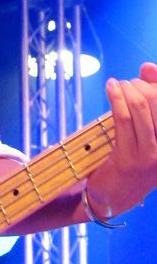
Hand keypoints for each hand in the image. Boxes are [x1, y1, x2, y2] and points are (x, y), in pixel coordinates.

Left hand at [86, 62, 156, 218]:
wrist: (113, 196)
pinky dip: (116, 97)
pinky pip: (124, 118)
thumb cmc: (131, 158)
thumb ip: (150, 99)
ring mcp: (154, 156)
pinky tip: (111, 87)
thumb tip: (147, 66)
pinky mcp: (132, 159)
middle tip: (128, 84)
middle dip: (141, 84)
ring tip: (118, 85)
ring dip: (127, 88)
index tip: (146, 69)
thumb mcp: (146, 130)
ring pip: (142, 106)